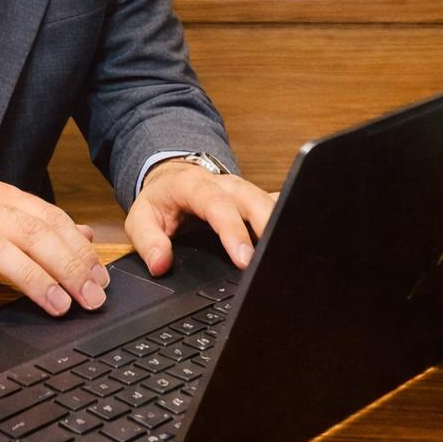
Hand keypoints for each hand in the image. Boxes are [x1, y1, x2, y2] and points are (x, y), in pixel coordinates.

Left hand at [125, 159, 277, 277]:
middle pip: (252, 198)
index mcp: (194, 186)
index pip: (216, 205)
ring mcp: (243, 192)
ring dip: (281, 224)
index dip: (232, 231)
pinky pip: (276, 206)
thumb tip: (160, 264)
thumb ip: (147, 240)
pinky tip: (301, 239)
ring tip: (292, 255)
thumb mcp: (142, 216)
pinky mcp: (255, 201)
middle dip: (268, 225)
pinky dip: (289, 220)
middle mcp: (224, 185)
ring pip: (269, 202)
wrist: (173, 178)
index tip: (244, 259)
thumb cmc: (161, 201)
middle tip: (276, 259)